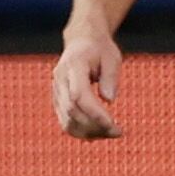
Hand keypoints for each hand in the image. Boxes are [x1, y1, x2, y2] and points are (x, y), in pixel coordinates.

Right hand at [55, 23, 121, 138]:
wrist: (81, 42)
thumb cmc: (100, 49)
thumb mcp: (112, 57)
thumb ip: (110, 77)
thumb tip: (109, 99)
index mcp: (73, 65)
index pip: (79, 95)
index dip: (95, 112)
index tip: (112, 124)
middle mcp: (60, 79)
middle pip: (72, 111)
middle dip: (95, 126)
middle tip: (118, 132)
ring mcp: (56, 92)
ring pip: (67, 121)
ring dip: (89, 133)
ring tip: (111, 133)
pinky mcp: (58, 101)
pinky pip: (66, 123)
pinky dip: (82, 132)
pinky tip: (99, 133)